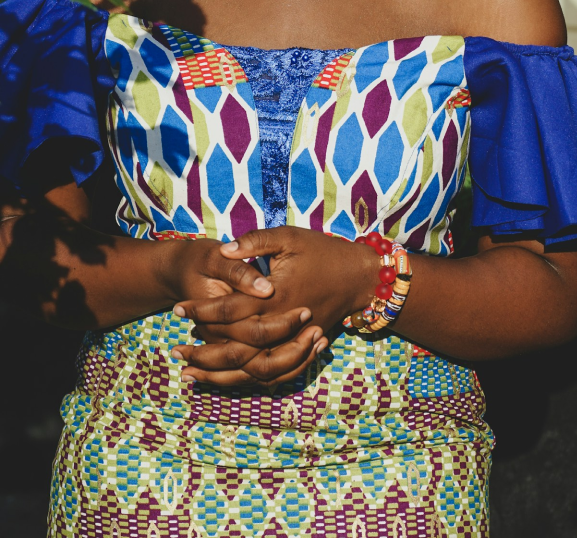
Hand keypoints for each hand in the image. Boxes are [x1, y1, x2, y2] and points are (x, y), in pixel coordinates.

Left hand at [170, 227, 374, 385]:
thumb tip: (223, 249)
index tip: (177, 309)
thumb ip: (255, 243)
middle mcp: (280, 326)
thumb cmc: (324, 252)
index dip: (199, 310)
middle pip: (233, 350)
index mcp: (274, 298)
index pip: (227, 309)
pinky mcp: (299, 350)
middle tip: (176, 352)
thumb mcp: (289, 237)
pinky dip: (245, 380)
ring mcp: (291, 342)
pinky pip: (269, 375)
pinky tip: (226, 380)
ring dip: (218, 375)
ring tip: (191, 374)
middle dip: (201, 352)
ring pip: (249, 370)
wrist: (359, 277)